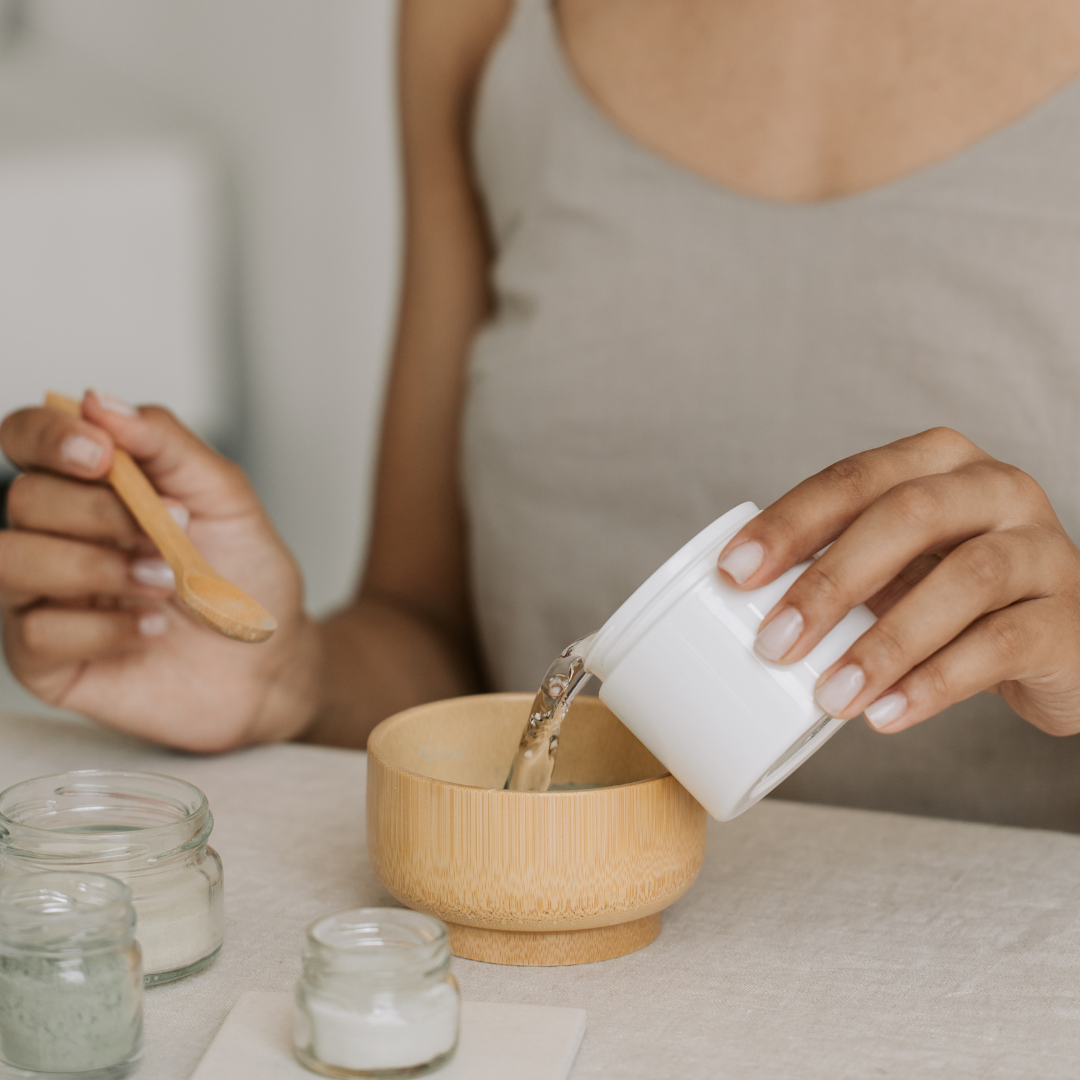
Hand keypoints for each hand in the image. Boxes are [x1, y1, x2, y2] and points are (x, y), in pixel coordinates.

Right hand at [0, 392, 319, 750]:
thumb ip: (166, 444)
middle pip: (24, 498)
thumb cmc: (244, 576)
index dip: (47, 436)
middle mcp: (54, 534)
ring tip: (166, 583)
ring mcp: (41, 597)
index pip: (25, 437)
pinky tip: (151, 629)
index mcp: (89, 485)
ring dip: (96, 568)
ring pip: (11, 561)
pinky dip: (104, 627)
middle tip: (171, 534)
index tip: (103, 454)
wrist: (270, 659)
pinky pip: (36, 632)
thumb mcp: (225, 497)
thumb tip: (98, 401)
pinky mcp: (44, 658)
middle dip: (102, 514)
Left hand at [716, 428, 1079, 736]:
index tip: (735, 571)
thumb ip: (836, 565)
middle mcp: (994, 488)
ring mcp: (1041, 547)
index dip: (790, 523)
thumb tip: (742, 597)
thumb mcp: (895, 565)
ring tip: (830, 695)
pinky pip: (1000, 643)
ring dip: (883, 644)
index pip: (852, 479)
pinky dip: (934, 682)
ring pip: (964, 581)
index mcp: (936, 462)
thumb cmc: (955, 594)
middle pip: (906, 517)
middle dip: (829, 583)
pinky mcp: (1067, 616)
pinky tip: (887, 714)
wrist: (1062, 636)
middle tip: (774, 643)